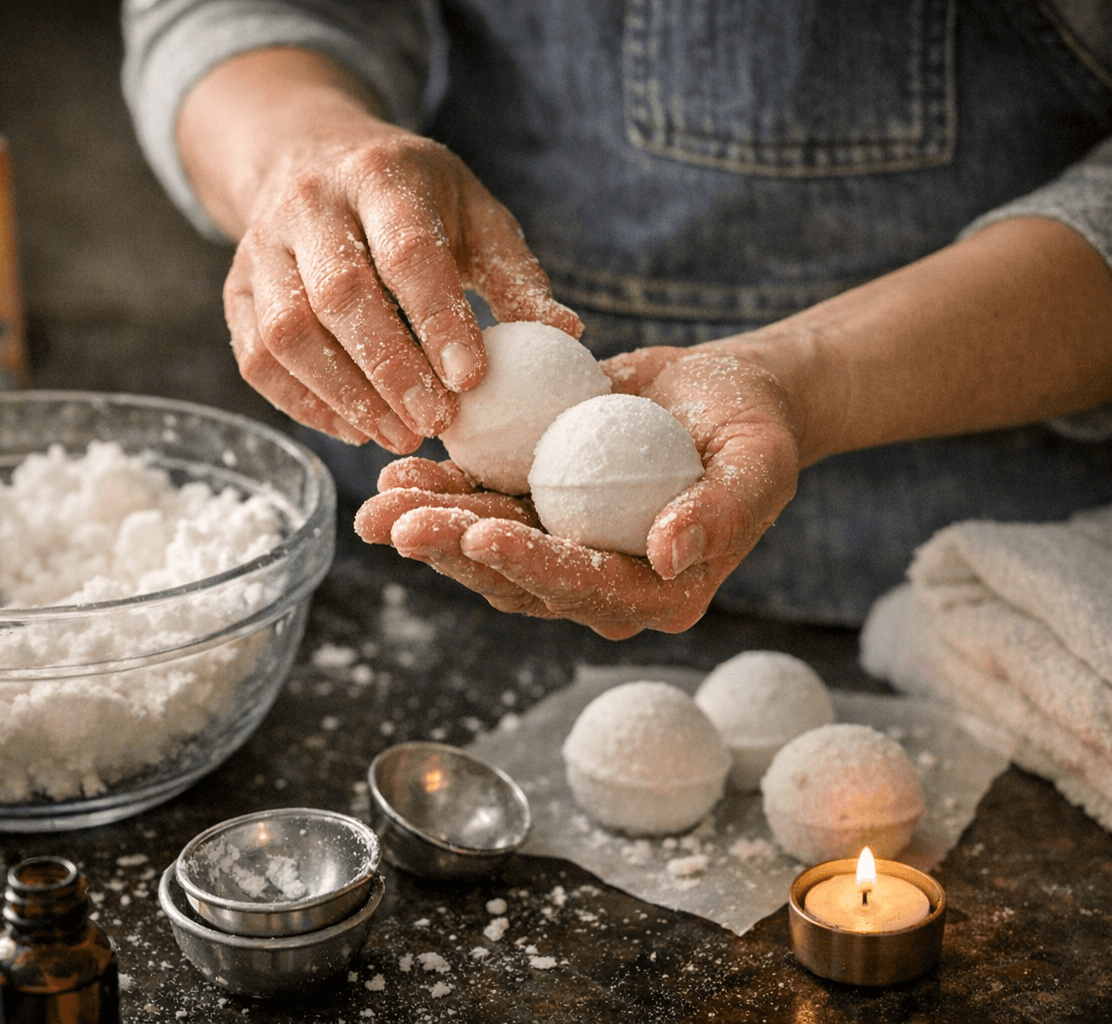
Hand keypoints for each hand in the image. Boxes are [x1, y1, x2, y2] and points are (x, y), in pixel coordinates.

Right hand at [223, 123, 581, 452]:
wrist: (307, 155)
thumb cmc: (410, 198)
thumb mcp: (472, 212)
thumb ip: (515, 274)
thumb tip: (569, 335)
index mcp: (379, 173)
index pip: (407, 251)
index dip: (439, 319)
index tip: (471, 380)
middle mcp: (307, 204)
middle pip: (338, 295)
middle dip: (390, 370)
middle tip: (435, 426)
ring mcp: (259, 248)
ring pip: (286, 333)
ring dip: (344, 396)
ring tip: (397, 436)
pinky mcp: (234, 291)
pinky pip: (256, 359)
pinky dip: (304, 404)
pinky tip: (353, 428)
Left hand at [354, 350, 799, 637]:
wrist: (728, 398)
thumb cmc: (756, 430)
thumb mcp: (759, 463)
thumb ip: (722, 513)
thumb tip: (671, 552)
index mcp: (658, 592)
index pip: (585, 585)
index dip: (530, 563)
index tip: (482, 532)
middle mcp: (602, 585)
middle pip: (517, 577)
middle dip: (452, 548)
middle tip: (396, 522)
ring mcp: (563, 551)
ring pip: (484, 553)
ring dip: (430, 527)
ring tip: (377, 503)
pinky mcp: (536, 515)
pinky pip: (481, 510)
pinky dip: (439, 494)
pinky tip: (398, 475)